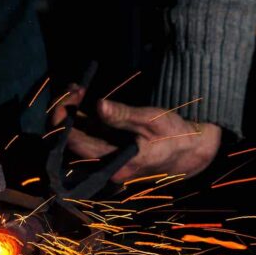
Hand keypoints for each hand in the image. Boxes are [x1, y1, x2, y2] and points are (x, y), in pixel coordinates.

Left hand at [51, 85, 220, 182]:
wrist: (189, 151)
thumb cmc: (173, 135)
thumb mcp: (151, 120)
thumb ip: (124, 115)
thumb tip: (99, 106)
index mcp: (113, 164)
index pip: (74, 143)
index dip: (65, 118)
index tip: (72, 94)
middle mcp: (104, 166)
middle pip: (70, 141)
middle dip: (65, 113)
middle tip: (73, 88)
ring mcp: (105, 158)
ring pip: (77, 136)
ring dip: (72, 113)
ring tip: (76, 88)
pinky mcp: (109, 149)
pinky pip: (87, 133)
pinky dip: (82, 116)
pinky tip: (82, 96)